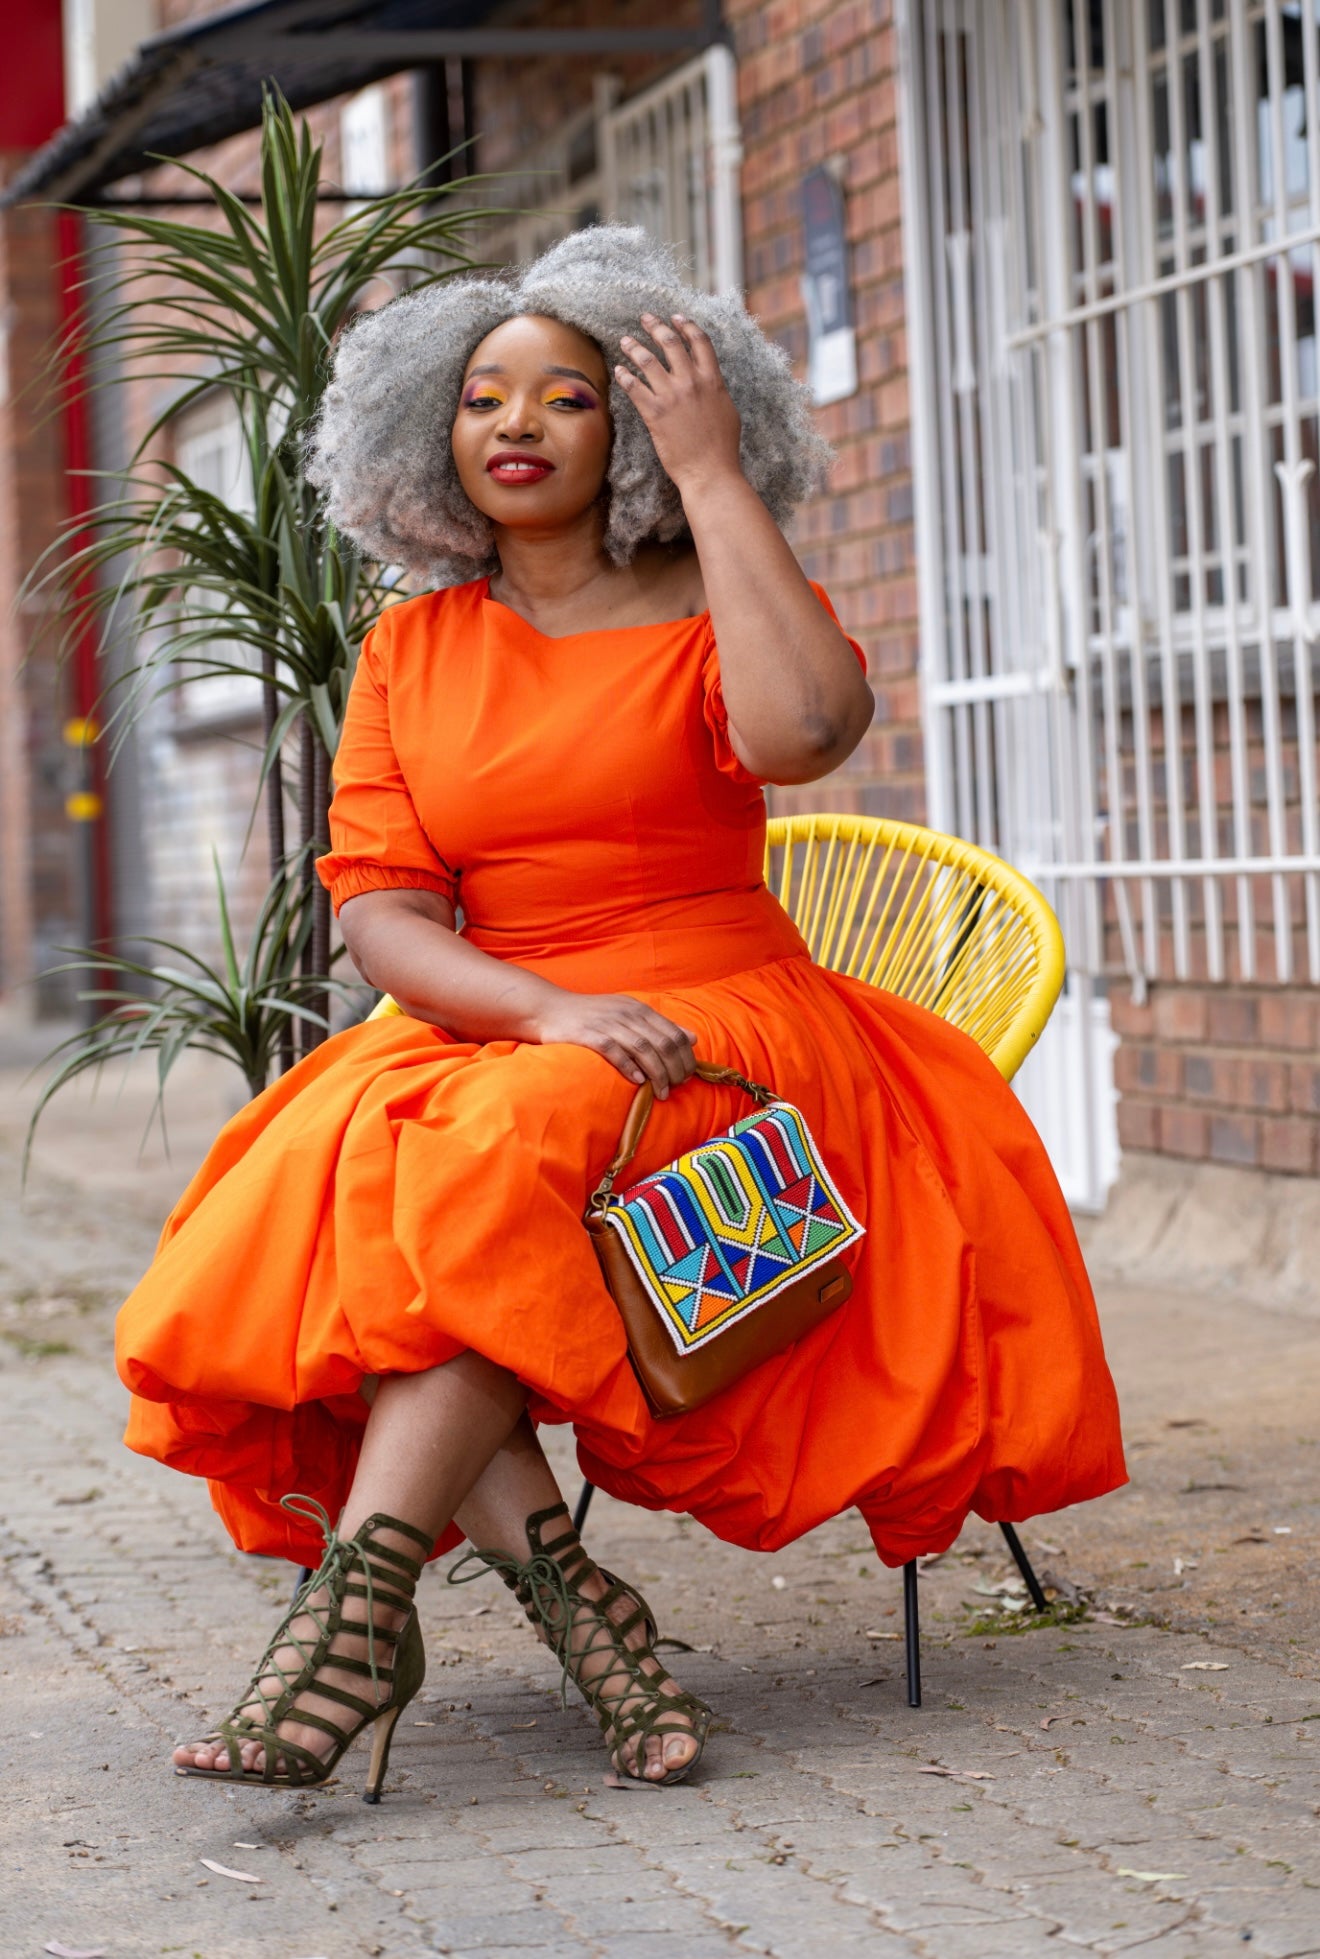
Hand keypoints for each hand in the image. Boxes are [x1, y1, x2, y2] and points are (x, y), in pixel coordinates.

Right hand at [534, 989, 698, 1097]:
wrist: (549, 1008)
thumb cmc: (591, 1016)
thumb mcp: (628, 1014)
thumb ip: (659, 1026)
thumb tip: (692, 1038)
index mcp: (639, 1009)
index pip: (674, 1033)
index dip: (685, 1057)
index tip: (688, 1076)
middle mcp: (627, 1014)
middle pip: (663, 1042)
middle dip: (675, 1068)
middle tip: (677, 1087)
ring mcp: (607, 1023)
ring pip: (643, 1048)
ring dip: (657, 1073)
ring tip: (662, 1092)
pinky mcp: (588, 1034)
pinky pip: (613, 1051)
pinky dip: (628, 1066)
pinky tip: (637, 1081)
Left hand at [615, 314, 741, 495]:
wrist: (710, 471)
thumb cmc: (722, 447)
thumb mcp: (727, 410)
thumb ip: (716, 390)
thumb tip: (710, 381)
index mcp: (712, 380)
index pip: (699, 342)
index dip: (686, 325)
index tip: (676, 318)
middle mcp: (692, 382)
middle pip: (670, 343)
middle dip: (656, 326)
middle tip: (645, 319)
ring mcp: (672, 396)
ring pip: (648, 361)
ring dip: (634, 347)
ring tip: (625, 340)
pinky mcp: (655, 414)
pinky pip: (634, 388)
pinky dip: (625, 376)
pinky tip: (619, 371)